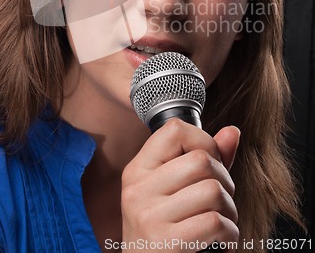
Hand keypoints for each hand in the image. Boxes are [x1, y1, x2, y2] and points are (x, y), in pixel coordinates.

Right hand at [121, 119, 239, 251]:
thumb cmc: (166, 230)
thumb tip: (232, 131)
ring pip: (213, 190)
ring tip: (222, 220)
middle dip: (224, 179)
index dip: (203, 140)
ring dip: (230, 209)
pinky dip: (229, 232)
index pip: (174, 129)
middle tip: (221, 198)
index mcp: (138, 169)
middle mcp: (137, 189)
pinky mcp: (165, 243)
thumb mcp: (176, 191)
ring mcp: (148, 216)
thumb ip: (205, 159)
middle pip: (201, 160)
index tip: (210, 162)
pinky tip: (221, 239)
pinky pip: (215, 222)